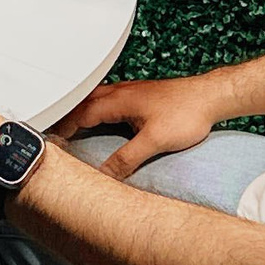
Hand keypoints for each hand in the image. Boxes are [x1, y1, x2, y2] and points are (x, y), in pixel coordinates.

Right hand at [52, 74, 222, 178]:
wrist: (210, 96)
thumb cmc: (187, 113)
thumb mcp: (154, 142)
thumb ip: (127, 158)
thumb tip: (106, 174)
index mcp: (118, 100)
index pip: (80, 114)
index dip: (64, 127)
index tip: (54, 140)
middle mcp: (122, 92)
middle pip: (84, 102)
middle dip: (68, 117)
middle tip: (59, 134)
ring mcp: (131, 91)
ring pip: (97, 98)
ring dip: (83, 110)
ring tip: (75, 126)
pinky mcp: (142, 93)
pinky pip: (110, 98)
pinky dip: (99, 109)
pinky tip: (106, 118)